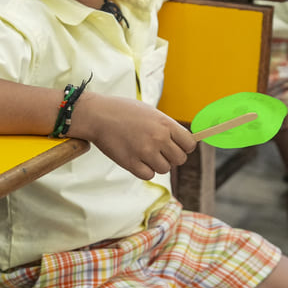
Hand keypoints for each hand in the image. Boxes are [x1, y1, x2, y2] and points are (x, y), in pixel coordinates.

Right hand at [68, 93, 194, 180]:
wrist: (97, 115)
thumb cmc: (123, 111)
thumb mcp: (150, 112)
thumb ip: (166, 126)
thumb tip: (182, 141)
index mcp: (165, 124)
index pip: (189, 144)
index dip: (184, 147)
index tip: (176, 146)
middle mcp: (158, 138)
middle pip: (179, 159)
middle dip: (171, 157)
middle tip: (159, 151)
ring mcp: (145, 151)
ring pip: (164, 169)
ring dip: (157, 164)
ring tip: (145, 153)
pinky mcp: (131, 163)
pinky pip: (149, 175)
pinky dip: (144, 170)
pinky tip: (136, 159)